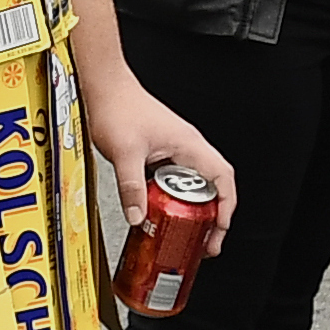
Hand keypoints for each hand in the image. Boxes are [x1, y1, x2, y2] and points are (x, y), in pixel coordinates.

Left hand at [77, 79, 237, 265]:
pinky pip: (174, 182)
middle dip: (211, 217)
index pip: (223, 180)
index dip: (226, 207)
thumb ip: (131, 188)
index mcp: (189, 145)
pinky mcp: (160, 153)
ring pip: (193, 186)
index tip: (218, 230)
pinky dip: (172, 200)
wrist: (103, 87)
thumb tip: (138, 217)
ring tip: (184, 233)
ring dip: (191, 210)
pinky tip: (159, 211)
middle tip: (203, 241)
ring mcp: (174, 150)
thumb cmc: (118, 106)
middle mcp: (187, 148)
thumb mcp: (124, 153)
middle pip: (212, 187)